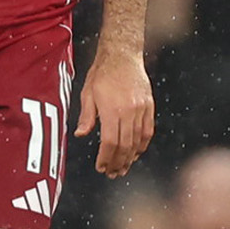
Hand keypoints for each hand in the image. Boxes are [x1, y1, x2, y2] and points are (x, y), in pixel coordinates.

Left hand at [76, 45, 155, 177]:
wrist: (122, 54)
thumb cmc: (102, 73)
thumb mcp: (88, 93)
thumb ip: (86, 116)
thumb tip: (81, 135)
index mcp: (111, 109)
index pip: (110, 142)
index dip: (106, 158)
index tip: (101, 167)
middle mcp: (129, 111)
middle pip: (125, 145)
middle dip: (118, 162)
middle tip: (112, 173)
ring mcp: (141, 109)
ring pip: (138, 141)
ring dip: (130, 158)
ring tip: (123, 168)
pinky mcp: (149, 106)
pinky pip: (147, 131)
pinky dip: (142, 145)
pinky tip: (136, 153)